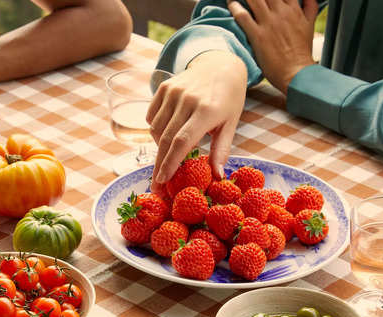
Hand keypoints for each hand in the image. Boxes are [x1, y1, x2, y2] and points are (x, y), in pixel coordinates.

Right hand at [146, 50, 246, 190]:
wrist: (220, 65)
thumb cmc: (228, 99)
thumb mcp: (230, 124)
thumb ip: (221, 150)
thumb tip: (217, 177)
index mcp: (207, 110)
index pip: (182, 142)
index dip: (171, 163)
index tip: (163, 181)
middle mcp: (187, 100)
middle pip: (165, 139)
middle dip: (159, 165)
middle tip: (156, 185)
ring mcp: (173, 92)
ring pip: (156, 129)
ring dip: (159, 148)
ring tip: (169, 155)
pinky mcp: (164, 88)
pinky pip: (151, 117)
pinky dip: (155, 131)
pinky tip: (166, 135)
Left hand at [229, 0, 317, 93]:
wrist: (296, 72)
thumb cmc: (302, 52)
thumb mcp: (309, 25)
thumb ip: (309, 7)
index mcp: (293, 9)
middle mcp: (281, 12)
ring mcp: (269, 23)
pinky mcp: (258, 35)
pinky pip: (242, 16)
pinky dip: (234, 7)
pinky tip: (230, 2)